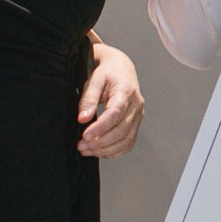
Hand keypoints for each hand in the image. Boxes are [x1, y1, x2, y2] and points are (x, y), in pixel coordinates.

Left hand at [78, 42, 143, 158]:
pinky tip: (100, 152)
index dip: (100, 127)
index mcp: (126, 91)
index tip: (85, 135)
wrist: (121, 69)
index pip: (116, 113)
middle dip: (100, 142)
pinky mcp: (136, 124)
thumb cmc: (107, 74)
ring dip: (106, 149)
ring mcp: (138, 116)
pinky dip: (114, 151)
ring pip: (126, 140)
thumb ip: (88, 99)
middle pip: (122, 130)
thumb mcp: (94, 80)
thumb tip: (83, 119)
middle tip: (82, 145)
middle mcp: (136, 105)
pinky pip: (128, 143)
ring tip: (87, 150)